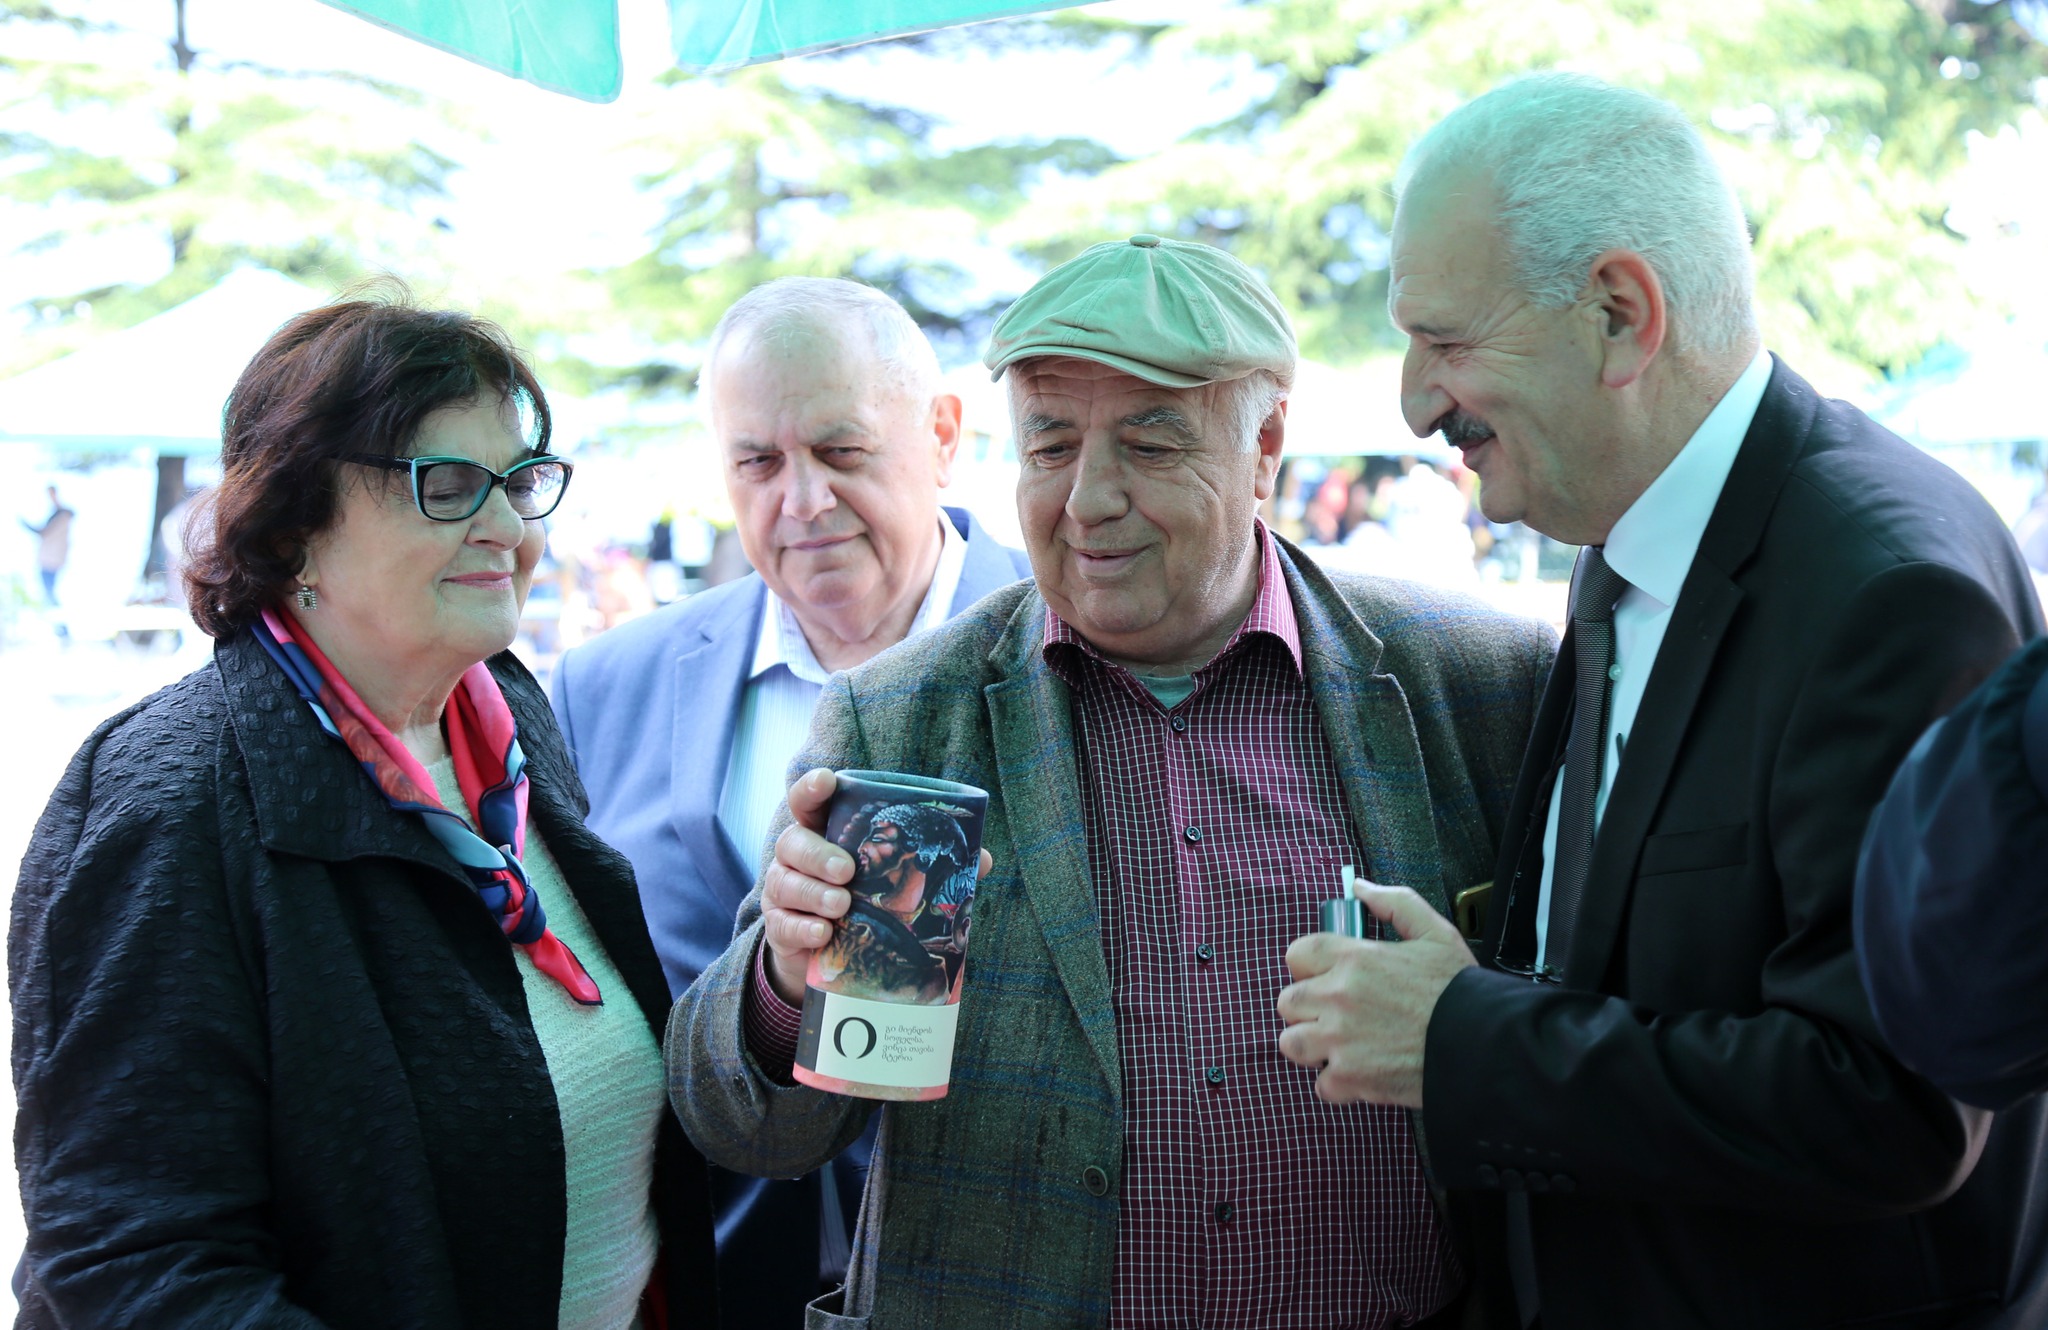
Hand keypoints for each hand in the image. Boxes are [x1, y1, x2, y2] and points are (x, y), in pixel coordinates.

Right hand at [760, 768, 994, 1005]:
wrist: (834, 952)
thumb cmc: (866, 898)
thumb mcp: (895, 877)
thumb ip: (936, 864)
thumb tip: (984, 860)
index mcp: (826, 833)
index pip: (807, 800)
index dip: (812, 787)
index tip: (827, 780)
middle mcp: (797, 856)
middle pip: (793, 841)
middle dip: (819, 854)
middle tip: (848, 871)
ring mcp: (783, 891)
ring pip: (784, 881)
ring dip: (814, 892)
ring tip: (841, 906)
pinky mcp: (779, 927)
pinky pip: (781, 923)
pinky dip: (802, 926)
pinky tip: (822, 933)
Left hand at [1275, 882, 1476, 1108]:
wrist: (1483, 1043)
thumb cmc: (1459, 990)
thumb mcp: (1434, 932)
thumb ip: (1394, 903)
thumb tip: (1361, 888)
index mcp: (1353, 958)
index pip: (1297, 955)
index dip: (1309, 967)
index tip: (1327, 977)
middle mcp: (1337, 996)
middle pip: (1288, 1001)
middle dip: (1309, 1008)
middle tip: (1337, 1014)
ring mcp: (1339, 1040)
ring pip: (1292, 1043)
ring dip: (1313, 1046)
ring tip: (1341, 1045)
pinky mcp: (1350, 1078)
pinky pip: (1321, 1085)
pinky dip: (1339, 1084)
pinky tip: (1362, 1072)